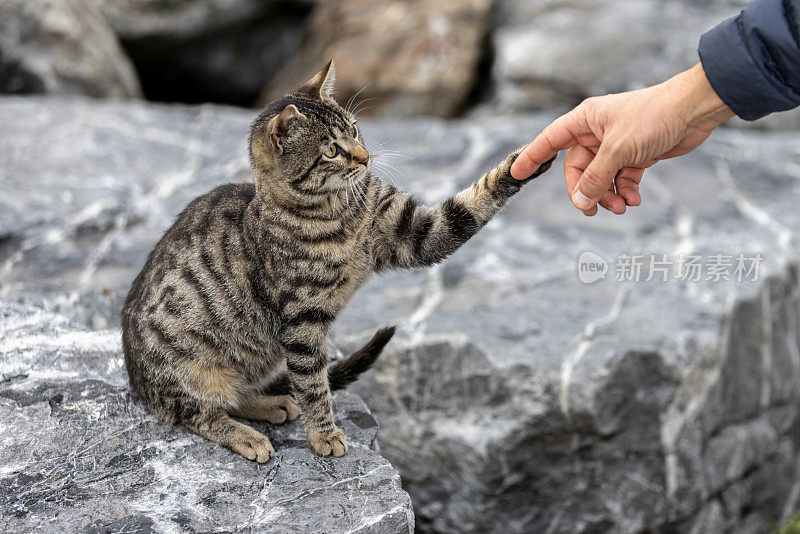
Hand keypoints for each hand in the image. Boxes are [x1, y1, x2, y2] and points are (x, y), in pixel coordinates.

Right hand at [510, 63, 734, 215]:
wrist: (694, 111)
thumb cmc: (654, 117)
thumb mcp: (619, 150)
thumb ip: (596, 178)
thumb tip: (581, 201)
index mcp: (585, 121)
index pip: (550, 141)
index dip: (532, 157)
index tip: (516, 173)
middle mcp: (597, 133)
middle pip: (578, 169)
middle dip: (586, 191)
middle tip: (592, 210)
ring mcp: (615, 145)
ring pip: (600, 178)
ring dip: (607, 195)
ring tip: (621, 207)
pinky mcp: (635, 155)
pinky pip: (620, 179)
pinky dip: (625, 192)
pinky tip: (634, 200)